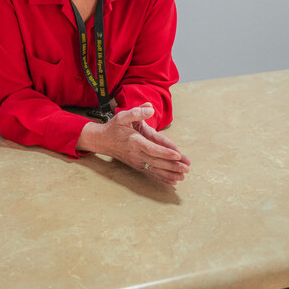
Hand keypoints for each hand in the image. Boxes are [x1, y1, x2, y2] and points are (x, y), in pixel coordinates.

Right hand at [76, 103, 190, 184]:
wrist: (102, 141)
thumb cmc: (114, 127)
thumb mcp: (123, 116)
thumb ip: (137, 112)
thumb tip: (150, 108)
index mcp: (134, 141)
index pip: (152, 149)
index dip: (165, 152)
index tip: (178, 155)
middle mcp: (136, 154)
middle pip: (157, 162)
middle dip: (172, 166)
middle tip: (186, 168)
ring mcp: (136, 161)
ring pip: (155, 169)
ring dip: (170, 174)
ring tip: (183, 176)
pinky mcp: (137, 166)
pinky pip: (151, 173)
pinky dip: (162, 178)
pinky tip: (173, 181)